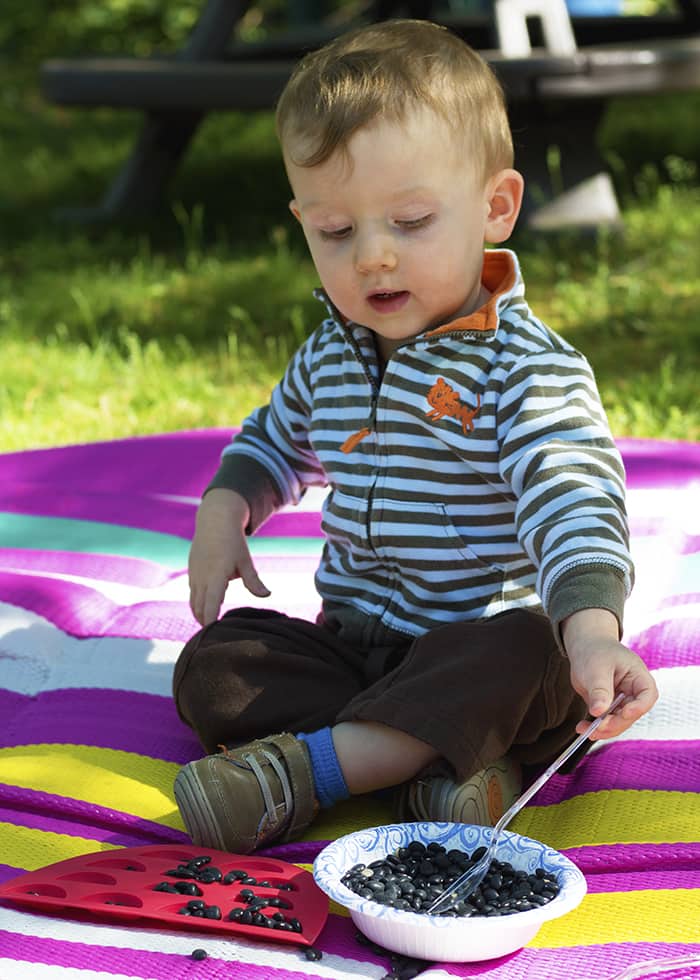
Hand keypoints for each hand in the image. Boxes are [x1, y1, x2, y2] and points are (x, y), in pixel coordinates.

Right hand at [188, 488, 269, 626]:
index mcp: (216, 575)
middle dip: (205, 623)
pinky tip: (207, 610)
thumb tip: (267, 595)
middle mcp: (201, 577)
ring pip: (194, 602)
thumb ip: (254, 581)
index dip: (211, 621)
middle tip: (213, 639)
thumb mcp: (245, 561)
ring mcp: (194, 575)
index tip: (214, 634)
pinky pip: (193, 593)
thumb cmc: (233, 542)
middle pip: (199, 608)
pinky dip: (198, 604)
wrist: (214, 521)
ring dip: (200, 615)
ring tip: (210, 628)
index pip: (211, 604)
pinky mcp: (192, 572)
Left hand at [562, 608, 658, 739]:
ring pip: (618, 722)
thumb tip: (598, 711)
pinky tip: (582, 728)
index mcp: (638, 677)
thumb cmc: (595, 651)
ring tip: (584, 730)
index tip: (625, 713)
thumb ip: (599, 689)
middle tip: (597, 727)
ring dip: (603, 729)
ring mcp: (621, 701)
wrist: (584, 646)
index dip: (639, 707)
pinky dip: (595, 727)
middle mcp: (633, 692)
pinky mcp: (609, 707)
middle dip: (615, 723)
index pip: (648, 695)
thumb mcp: (596, 668)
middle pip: (632, 714)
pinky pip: (606, 721)